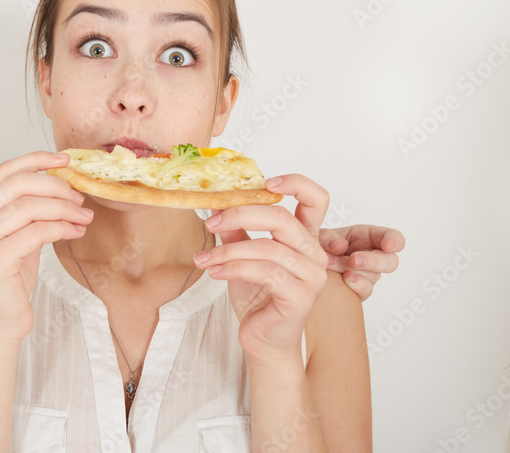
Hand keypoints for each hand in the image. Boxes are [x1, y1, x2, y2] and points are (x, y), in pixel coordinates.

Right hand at [0, 151, 91, 343]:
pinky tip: (76, 231)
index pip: (4, 171)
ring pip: (28, 207)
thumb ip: (29, 214)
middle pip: (16, 184)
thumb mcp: (17, 240)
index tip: (64, 160)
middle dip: (54, 186)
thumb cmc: (7, 285)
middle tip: (79, 197)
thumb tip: (62, 188)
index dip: (36, 160)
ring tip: (83, 216)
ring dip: (63, 208)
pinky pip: (35, 232)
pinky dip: (61, 227)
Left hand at [194, 174, 328, 360]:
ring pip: (267, 248)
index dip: (296, 183)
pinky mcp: (300, 297)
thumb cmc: (257, 297)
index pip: (316, 200)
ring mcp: (311, 276)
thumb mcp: (242, 256)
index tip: (266, 180)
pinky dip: (234, 268)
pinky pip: (265, 272)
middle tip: (211, 222)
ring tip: (203, 259)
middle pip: (281, 218)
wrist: (263, 340)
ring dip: (228, 250)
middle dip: (240, 215)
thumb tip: (216, 203)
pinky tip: (215, 272)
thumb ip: (235, 230)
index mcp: (304, 238)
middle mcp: (314, 254)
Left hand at [321, 224, 404, 300]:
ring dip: (351, 270)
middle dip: (373, 261)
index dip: (395, 241)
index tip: (388, 245)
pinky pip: (365, 291)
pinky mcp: (361, 289)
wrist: (312, 262)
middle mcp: (374, 256)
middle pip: (390, 262)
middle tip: (353, 260)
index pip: (393, 238)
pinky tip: (344, 280)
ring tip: (331, 264)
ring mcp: (369, 274)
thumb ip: (329, 238)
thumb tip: (341, 246)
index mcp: (370, 236)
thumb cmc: (322, 245)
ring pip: (373, 277)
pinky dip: (355, 286)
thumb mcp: (322, 235)